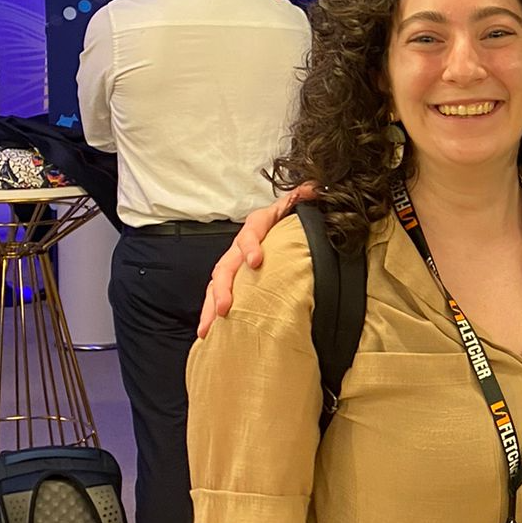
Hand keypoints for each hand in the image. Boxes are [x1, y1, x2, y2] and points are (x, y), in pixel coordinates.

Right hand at [196, 186, 313, 336]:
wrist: (282, 222)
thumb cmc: (290, 217)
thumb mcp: (297, 204)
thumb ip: (304, 197)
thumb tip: (315, 187)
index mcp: (259, 225)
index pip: (251, 233)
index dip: (251, 246)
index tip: (256, 262)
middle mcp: (241, 245)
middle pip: (226, 266)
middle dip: (224, 288)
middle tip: (225, 308)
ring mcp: (234, 263)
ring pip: (217, 285)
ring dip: (210, 306)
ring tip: (207, 329)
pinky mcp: (234, 280)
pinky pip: (218, 296)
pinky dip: (211, 314)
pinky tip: (208, 335)